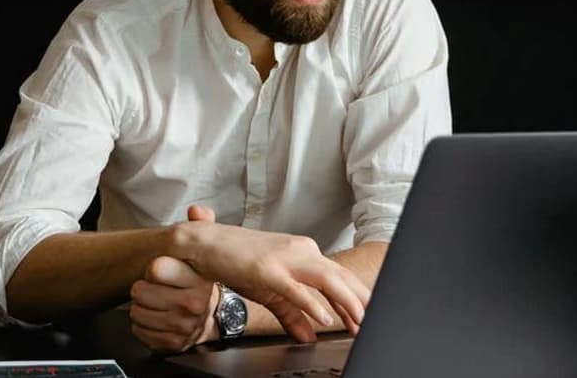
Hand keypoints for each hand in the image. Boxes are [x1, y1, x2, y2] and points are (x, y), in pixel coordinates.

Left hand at [128, 255, 217, 352]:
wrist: (220, 314)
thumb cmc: (199, 285)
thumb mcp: (196, 262)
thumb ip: (180, 250)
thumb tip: (167, 231)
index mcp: (198, 280)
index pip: (156, 269)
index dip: (152, 269)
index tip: (158, 272)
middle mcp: (193, 304)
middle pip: (140, 292)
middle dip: (141, 290)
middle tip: (152, 290)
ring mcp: (184, 326)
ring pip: (137, 313)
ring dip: (141, 308)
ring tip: (155, 304)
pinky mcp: (174, 342)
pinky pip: (139, 332)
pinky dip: (142, 326)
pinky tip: (155, 319)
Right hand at [176, 206, 368, 342]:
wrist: (204, 244)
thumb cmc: (236, 260)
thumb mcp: (270, 290)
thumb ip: (293, 313)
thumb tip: (310, 334)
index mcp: (304, 253)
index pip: (340, 276)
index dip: (358, 298)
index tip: (368, 318)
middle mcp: (300, 251)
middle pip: (341, 276)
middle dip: (361, 302)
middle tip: (372, 324)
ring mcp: (285, 258)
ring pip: (327, 279)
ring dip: (347, 302)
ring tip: (358, 321)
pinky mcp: (268, 268)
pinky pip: (296, 288)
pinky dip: (313, 303)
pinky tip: (324, 317)